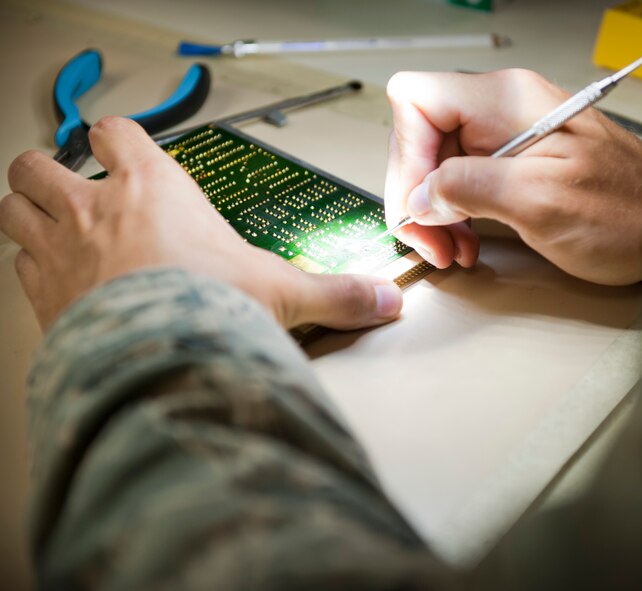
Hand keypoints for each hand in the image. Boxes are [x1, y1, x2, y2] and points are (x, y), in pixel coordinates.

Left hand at [0, 117, 401, 330]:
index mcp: (153, 190)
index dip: (117, 139)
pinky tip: (53, 281)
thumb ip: (336, 295)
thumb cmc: (208, 310)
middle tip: (71, 188)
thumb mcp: (283, 295)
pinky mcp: (44, 294)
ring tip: (50, 226)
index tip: (125, 149)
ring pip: (16, 205)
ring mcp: (62, 250)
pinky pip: (17, 264)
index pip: (117, 135)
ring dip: (29, 212)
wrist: (156, 361)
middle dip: (50, 171)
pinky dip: (30, 267)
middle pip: (42, 163)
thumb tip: (385, 300)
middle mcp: (97, 210)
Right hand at [385, 69, 641, 284]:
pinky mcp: (514, 160)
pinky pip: (462, 179)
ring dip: (434, 210)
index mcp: (505, 101)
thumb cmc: (622, 212)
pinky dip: (455, 213)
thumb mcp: (539, 201)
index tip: (419, 201)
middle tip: (430, 239)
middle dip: (417, 194)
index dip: (406, 154)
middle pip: (421, 137)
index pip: (416, 100)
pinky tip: (466, 239)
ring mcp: (507, 133)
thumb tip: (421, 196)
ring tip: (451, 248)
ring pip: (437, 163)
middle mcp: (502, 108)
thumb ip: (469, 189)